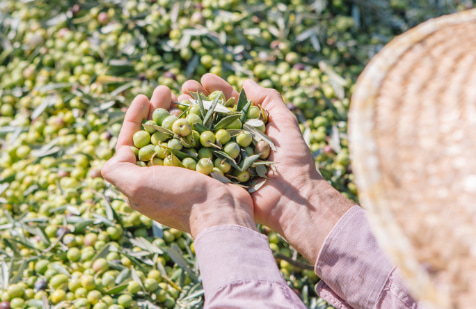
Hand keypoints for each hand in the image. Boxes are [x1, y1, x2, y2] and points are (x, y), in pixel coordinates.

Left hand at [101, 86, 255, 237]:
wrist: (220, 212)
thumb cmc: (178, 198)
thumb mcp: (137, 186)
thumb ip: (117, 169)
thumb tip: (117, 154)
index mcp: (141, 180)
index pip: (131, 142)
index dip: (134, 118)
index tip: (142, 97)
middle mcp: (161, 174)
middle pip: (155, 134)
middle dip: (157, 110)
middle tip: (165, 89)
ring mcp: (185, 170)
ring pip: (177, 133)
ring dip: (177, 112)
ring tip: (183, 93)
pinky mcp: (206, 166)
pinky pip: (198, 138)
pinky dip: (197, 122)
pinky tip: (201, 108)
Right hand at [182, 74, 353, 263]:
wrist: (292, 199)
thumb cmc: (293, 160)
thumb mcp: (286, 124)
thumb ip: (270, 101)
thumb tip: (247, 82)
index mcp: (250, 129)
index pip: (231, 105)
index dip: (217, 91)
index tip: (203, 79)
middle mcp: (234, 143)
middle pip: (212, 118)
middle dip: (197, 102)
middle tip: (182, 88)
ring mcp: (224, 160)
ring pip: (202, 137)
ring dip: (186, 121)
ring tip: (171, 105)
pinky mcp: (217, 177)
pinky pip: (199, 161)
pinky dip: (185, 148)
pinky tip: (171, 133)